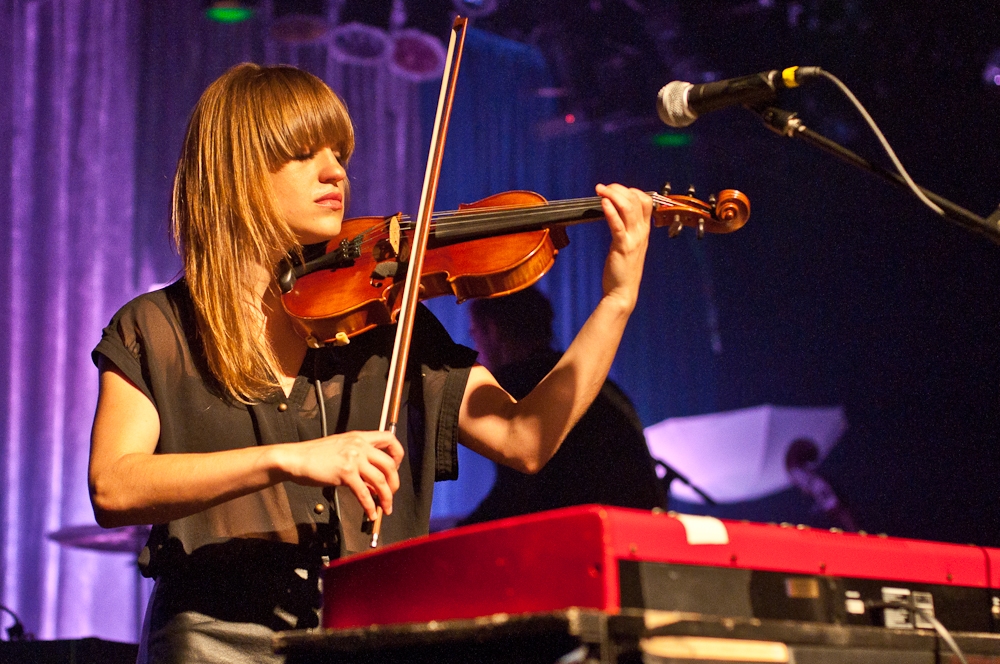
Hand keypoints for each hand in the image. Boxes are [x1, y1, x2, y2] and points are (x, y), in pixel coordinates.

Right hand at [280, 431, 403, 519]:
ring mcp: (353, 459)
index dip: (397, 455)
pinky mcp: (345, 473)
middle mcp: (359, 446)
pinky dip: (370, 506)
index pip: (389, 439)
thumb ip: (360, 461)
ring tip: (386, 508)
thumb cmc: (315, 455)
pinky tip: (370, 513)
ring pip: (380, 480)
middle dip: (395, 482)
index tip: (395, 468)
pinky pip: (364, 493)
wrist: (296, 458)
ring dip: (386, 497)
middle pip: (389, 464)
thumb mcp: (342, 450)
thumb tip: (374, 482)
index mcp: (360, 437)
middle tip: (392, 493)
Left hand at [595, 183, 651, 310]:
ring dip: (613, 195)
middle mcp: (642, 232)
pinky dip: (611, 212)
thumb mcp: (629, 244)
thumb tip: (616, 211)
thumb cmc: (623, 268)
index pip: (645, 201)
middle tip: (603, 187)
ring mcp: (633, 239)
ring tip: (600, 190)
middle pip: (636, 200)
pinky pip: (617, 225)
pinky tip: (603, 203)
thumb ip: (627, 228)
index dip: (631, 190)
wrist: (623, 291)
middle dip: (618, 189)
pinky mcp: (622, 247)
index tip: (615, 189)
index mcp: (644, 230)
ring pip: (628, 208)